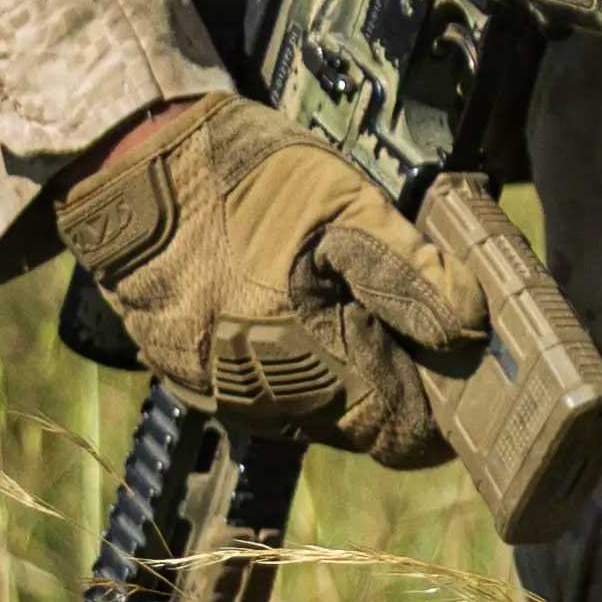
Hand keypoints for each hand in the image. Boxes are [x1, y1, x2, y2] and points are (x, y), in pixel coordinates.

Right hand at [52, 99, 476, 471]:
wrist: (131, 169)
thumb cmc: (243, 180)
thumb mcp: (346, 204)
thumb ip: (411, 273)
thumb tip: (470, 329)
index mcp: (307, 360)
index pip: (401, 432)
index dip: (443, 411)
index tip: (470, 374)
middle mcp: (261, 396)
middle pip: (362, 424)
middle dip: (400, 383)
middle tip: (422, 325)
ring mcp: (220, 393)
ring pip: (317, 413)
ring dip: (348, 374)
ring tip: (356, 307)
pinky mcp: (190, 379)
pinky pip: (267, 394)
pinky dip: (297, 365)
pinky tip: (300, 312)